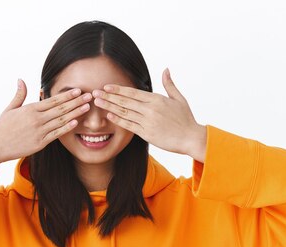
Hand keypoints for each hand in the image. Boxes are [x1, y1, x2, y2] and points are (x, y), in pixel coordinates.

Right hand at [0, 79, 92, 174]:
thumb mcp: (10, 109)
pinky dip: (67, 128)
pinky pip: (56, 134)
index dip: (67, 95)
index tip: (78, 90)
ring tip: (87, 107)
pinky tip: (76, 122)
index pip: (53, 100)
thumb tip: (21, 79)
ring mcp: (39, 131)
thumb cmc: (2, 127)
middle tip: (90, 96)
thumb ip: (19, 95)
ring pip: (61, 120)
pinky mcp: (40, 143)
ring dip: (76, 113)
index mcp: (30, 109)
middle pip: (61, 109)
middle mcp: (36, 119)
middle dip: (76, 101)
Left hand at [92, 68, 207, 161]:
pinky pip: (129, 126)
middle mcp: (150, 109)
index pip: (133, 93)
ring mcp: (148, 121)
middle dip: (108, 96)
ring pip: (124, 112)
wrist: (191, 138)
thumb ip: (169, 84)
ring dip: (109, 107)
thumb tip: (166, 69)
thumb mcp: (179, 99)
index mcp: (157, 99)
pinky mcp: (147, 134)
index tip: (106, 86)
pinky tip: (109, 116)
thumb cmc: (186, 119)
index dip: (118, 89)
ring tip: (97, 102)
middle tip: (94, 92)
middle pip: (125, 101)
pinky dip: (118, 120)